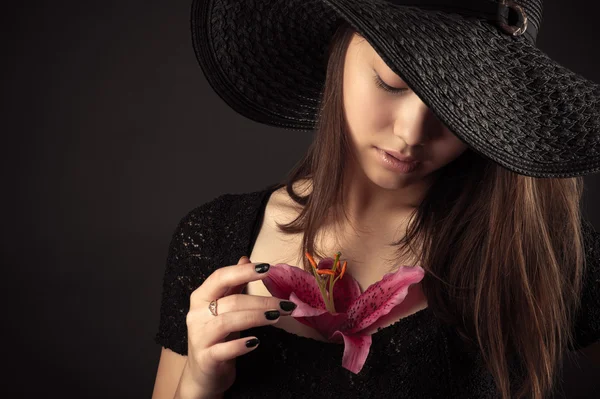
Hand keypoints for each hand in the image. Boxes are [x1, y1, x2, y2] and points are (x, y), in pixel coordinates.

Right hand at [181, 256, 295, 395]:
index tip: (268, 268)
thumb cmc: (216, 336)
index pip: (221, 277)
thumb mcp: (224, 308)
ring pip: (229, 322)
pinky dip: (241, 344)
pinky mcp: (206, 358)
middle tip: (285, 303)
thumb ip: (234, 284)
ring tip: (276, 317)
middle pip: (231, 301)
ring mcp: (199, 337)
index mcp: (201, 297)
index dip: (244, 271)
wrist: (202, 374)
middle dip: (262, 301)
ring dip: (256, 318)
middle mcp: (196, 315)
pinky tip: (256, 341)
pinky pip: (224, 349)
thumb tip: (246, 259)